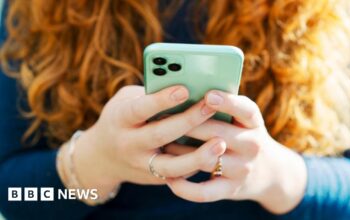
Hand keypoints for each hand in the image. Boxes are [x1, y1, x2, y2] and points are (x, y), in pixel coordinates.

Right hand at [58, 85, 226, 200]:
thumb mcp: (126, 101)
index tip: (184, 89)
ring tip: (221, 143)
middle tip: (210, 106)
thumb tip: (189, 86)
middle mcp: (128, 144)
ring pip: (171, 166)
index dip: (161, 100)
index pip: (140, 109)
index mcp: (120, 119)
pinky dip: (198, 165)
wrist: (103, 158)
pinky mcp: (155, 179)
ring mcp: (142, 165)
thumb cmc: (122, 119)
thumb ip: (150, 95)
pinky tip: (216, 154)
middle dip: (187, 121)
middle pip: (159, 135)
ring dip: (198, 156)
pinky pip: (179, 175)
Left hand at [164, 90, 306, 213]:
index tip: (208, 95)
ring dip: (180, 153)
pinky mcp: (231, 190)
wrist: (268, 171)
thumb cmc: (243, 135)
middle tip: (161, 116)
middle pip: (217, 133)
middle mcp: (252, 145)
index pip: (246, 110)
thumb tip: (184, 96)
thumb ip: (222, 108)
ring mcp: (242, 169)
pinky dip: (185, 188)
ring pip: (206, 160)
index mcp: (253, 123)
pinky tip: (170, 179)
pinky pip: (204, 192)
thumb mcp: (243, 120)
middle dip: (188, 125)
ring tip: (160, 145)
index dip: (228, 103)